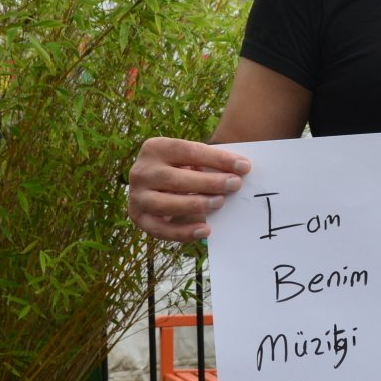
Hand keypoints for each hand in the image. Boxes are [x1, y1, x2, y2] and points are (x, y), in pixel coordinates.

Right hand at [127, 137, 251, 242]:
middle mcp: (141, 171)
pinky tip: (206, 230)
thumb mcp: (194, 160)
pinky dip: (183, 232)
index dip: (218, 159)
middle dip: (209, 182)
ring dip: (195, 204)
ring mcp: (137, 196)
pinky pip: (159, 229)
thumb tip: (241, 169)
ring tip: (220, 203)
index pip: (189, 152)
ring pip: (165, 204)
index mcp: (155, 148)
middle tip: (235, 185)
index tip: (244, 166)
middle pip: (175, 179)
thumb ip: (211, 164)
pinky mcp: (138, 218)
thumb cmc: (184, 168)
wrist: (158, 184)